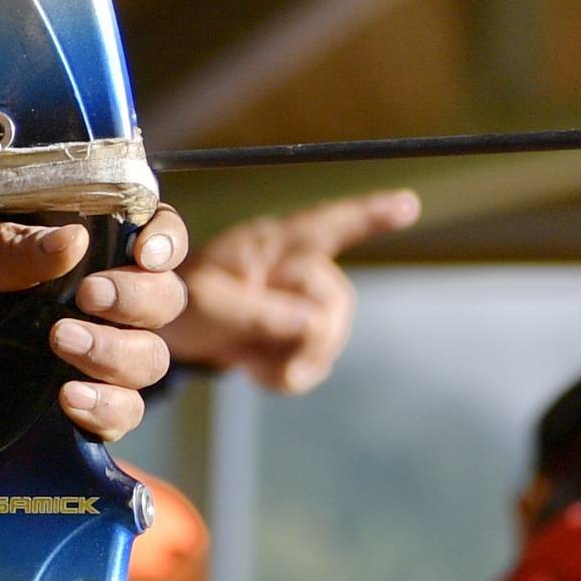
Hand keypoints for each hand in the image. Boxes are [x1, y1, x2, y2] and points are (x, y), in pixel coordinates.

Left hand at [0, 205, 194, 480]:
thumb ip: (11, 246)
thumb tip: (74, 239)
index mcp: (82, 254)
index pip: (151, 237)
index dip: (165, 240)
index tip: (146, 251)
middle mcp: (102, 306)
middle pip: (163, 299)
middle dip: (136, 297)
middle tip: (89, 296)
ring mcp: (97, 360)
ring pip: (150, 358)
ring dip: (115, 352)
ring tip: (60, 342)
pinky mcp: (83, 409)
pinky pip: (124, 414)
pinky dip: (106, 407)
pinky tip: (68, 399)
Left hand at [166, 189, 418, 392]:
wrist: (173, 331)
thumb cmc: (184, 299)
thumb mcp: (204, 304)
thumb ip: (256, 312)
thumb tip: (313, 324)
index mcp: (273, 243)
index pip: (329, 225)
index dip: (370, 215)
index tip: (407, 204)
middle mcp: (299, 266)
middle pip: (336, 304)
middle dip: (301, 337)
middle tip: (250, 351)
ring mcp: (306, 300)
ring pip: (328, 339)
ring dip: (286, 360)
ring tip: (243, 355)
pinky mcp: (304, 332)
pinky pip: (314, 363)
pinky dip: (282, 375)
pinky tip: (253, 365)